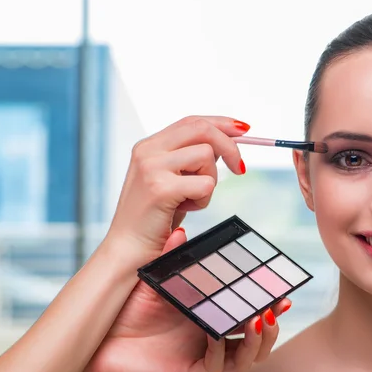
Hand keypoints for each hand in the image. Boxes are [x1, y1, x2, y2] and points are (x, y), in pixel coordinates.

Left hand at [80, 229, 291, 371]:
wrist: (105, 336)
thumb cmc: (132, 307)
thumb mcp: (158, 279)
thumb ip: (173, 257)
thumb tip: (180, 231)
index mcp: (212, 311)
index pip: (248, 309)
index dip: (268, 303)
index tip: (282, 291)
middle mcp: (214, 333)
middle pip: (256, 335)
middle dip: (272, 323)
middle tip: (278, 305)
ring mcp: (206, 352)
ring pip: (246, 356)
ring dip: (258, 340)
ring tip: (260, 319)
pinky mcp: (192, 368)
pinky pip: (217, 362)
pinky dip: (224, 348)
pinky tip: (219, 332)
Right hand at [105, 115, 249, 266]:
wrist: (128, 249)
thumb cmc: (154, 217)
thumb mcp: (172, 179)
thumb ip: (191, 158)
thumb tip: (225, 143)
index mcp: (150, 145)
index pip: (192, 121)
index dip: (222, 123)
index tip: (243, 131)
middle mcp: (148, 150)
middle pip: (202, 129)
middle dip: (229, 146)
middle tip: (240, 169)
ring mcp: (152, 167)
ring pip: (206, 155)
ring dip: (210, 180)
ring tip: (192, 199)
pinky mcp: (160, 188)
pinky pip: (205, 184)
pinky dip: (204, 200)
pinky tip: (186, 209)